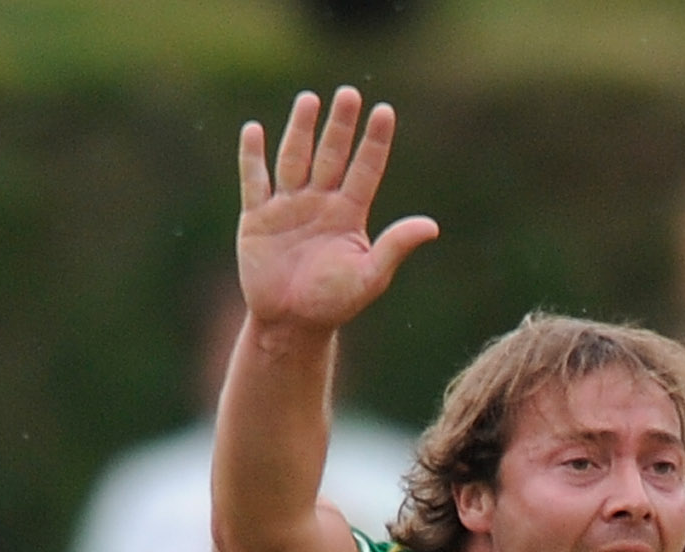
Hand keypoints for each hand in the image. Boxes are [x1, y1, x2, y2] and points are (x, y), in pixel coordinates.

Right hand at [236, 88, 438, 338]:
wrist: (292, 324)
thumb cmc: (334, 302)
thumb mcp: (370, 276)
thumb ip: (396, 246)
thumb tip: (431, 226)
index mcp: (349, 214)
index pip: (365, 169)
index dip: (375, 142)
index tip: (385, 111)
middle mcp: (319, 202)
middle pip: (331, 155)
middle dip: (339, 126)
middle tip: (349, 94)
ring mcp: (288, 206)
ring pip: (295, 158)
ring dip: (301, 130)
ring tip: (310, 100)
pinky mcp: (257, 217)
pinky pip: (255, 180)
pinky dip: (253, 156)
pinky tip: (255, 130)